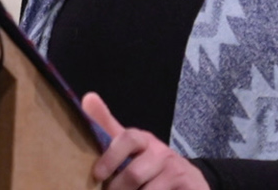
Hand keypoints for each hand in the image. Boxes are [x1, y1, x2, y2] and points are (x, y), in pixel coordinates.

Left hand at [82, 92, 209, 189]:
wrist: (188, 182)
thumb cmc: (150, 165)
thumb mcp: (129, 148)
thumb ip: (107, 127)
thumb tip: (87, 97)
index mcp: (143, 140)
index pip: (128, 139)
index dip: (111, 157)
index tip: (97, 174)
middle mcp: (161, 152)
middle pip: (134, 173)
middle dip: (118, 189)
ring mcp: (176, 170)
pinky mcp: (189, 186)